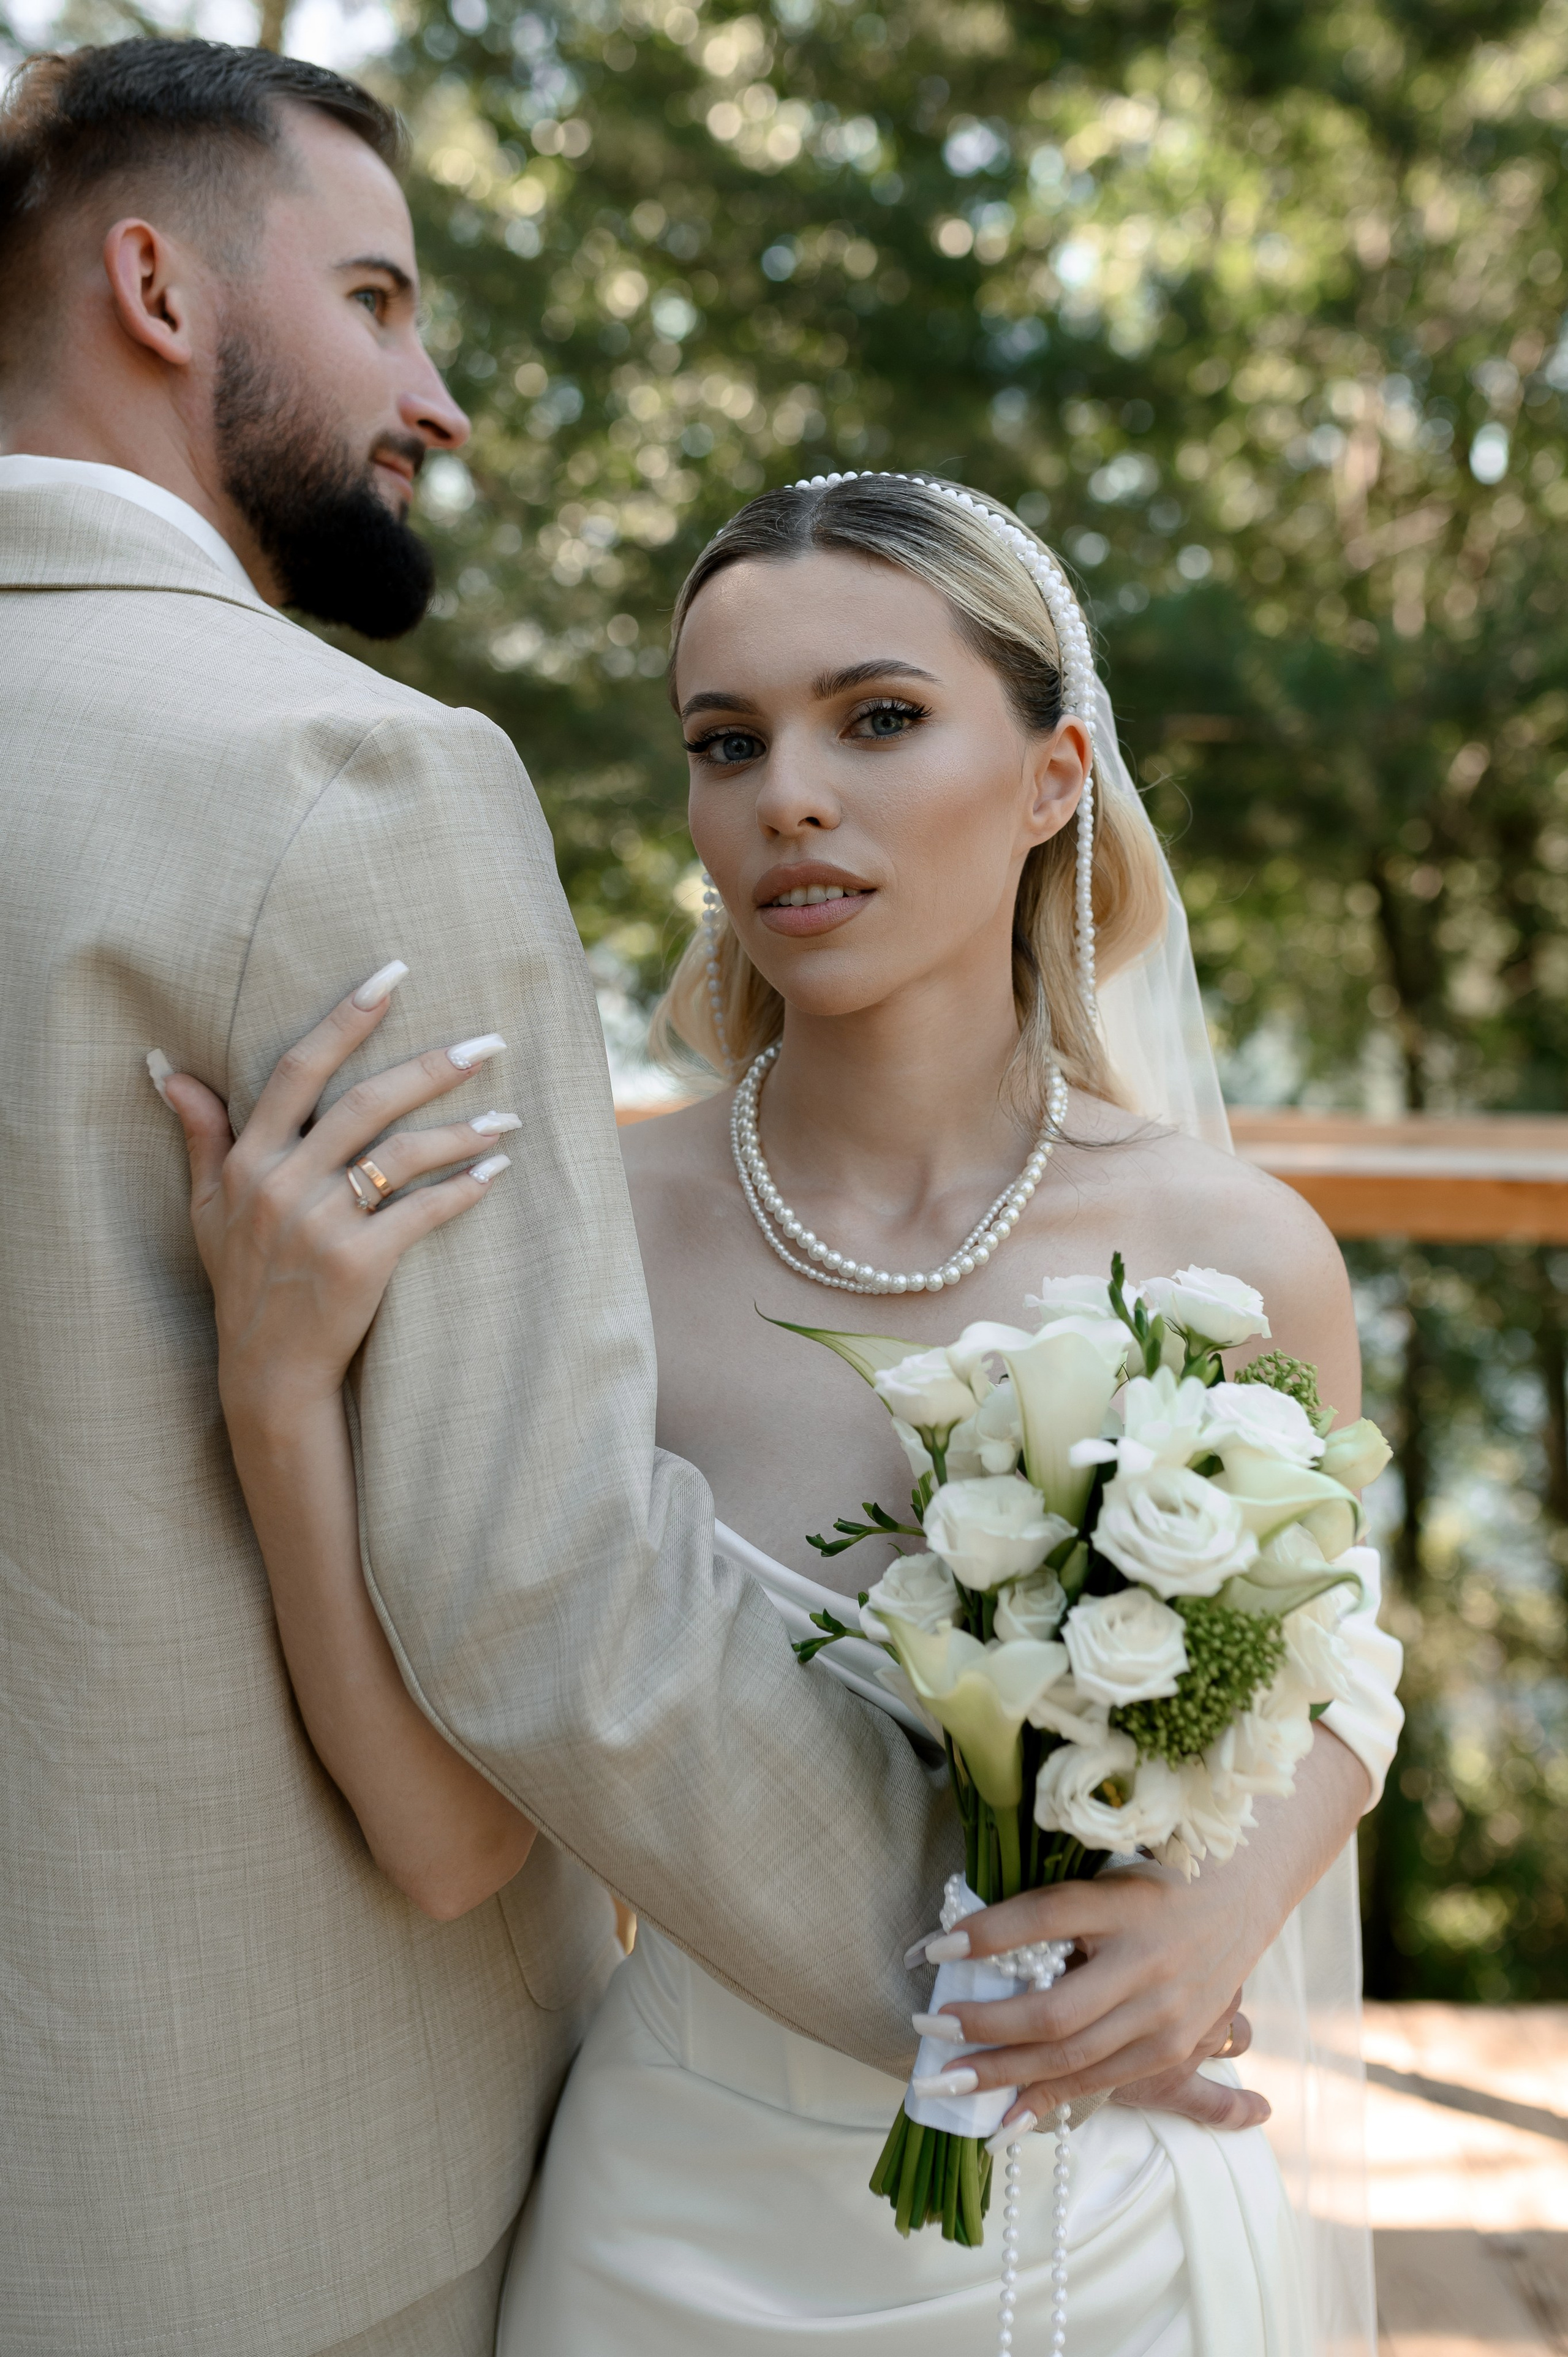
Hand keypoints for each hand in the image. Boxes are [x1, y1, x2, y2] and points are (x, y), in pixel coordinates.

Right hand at [156, 973, 515, 1432]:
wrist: (267, 1370)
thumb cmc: (242, 1280)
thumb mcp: (207, 1206)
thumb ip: (201, 1133)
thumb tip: (167, 1068)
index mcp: (250, 1159)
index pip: (298, 1069)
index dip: (345, 1018)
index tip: (392, 975)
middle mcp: (283, 1185)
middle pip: (366, 1103)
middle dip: (432, 1066)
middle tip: (489, 1042)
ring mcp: (320, 1226)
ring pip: (401, 1156)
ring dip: (462, 1131)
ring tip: (508, 1116)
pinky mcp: (359, 1265)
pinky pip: (422, 1214)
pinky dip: (465, 1190)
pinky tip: (497, 1171)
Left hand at [911, 1857, 1280, 2133]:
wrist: (1240, 1898)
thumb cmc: (1153, 1878)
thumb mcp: (1107, 1871)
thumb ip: (1053, 1903)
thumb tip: (968, 1931)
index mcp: (1123, 1903)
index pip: (1043, 1918)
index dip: (985, 1934)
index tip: (932, 1949)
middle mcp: (1145, 1962)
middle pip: (1053, 2009)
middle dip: (983, 2026)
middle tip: (927, 2029)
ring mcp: (1163, 2013)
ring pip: (1073, 2057)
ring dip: (1004, 2073)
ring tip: (947, 2081)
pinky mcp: (1172, 2047)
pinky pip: (1101, 2081)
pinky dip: (1049, 2101)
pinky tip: (1005, 2117)